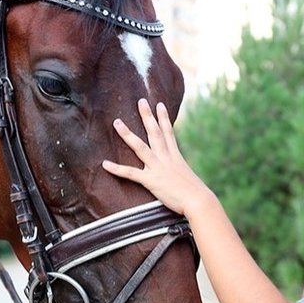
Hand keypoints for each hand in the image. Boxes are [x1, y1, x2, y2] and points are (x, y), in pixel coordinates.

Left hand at [102, 99, 210, 215]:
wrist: (198, 201)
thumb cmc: (196, 194)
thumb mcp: (188, 178)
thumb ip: (180, 173)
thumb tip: (178, 175)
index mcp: (175, 157)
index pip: (168, 133)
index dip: (164, 118)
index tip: (159, 105)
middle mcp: (166, 158)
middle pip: (155, 133)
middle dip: (147, 116)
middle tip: (140, 101)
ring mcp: (158, 168)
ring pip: (140, 147)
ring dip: (128, 134)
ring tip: (117, 122)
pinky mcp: (151, 181)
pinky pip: (131, 173)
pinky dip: (117, 169)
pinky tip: (105, 164)